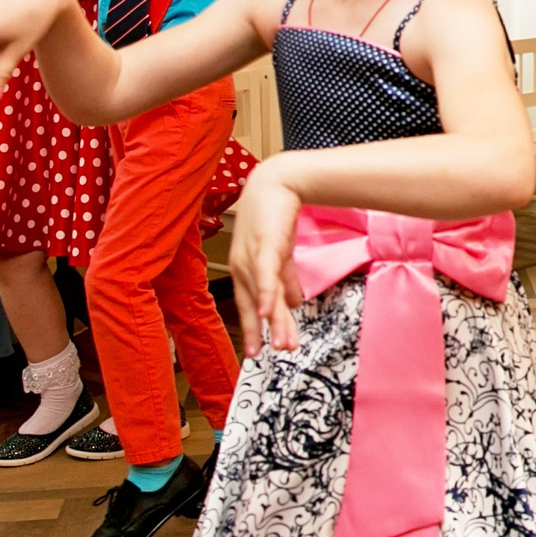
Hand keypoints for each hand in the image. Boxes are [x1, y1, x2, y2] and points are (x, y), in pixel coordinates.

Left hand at [225, 162, 306, 357]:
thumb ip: (285, 279)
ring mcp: (251, 257)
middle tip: (271, 354)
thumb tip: (292, 304)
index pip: (247, 305)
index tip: (257, 352)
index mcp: (245, 269)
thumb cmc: (275, 215)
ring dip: (274, 321)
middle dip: (264, 332)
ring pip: (263, 296)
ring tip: (283, 344)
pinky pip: (265, 275)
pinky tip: (267, 312)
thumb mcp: (281, 252)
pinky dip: (265, 294)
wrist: (278, 182)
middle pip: (254, 306)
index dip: (252, 328)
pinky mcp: (265, 246)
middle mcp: (242, 266)